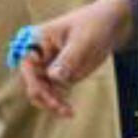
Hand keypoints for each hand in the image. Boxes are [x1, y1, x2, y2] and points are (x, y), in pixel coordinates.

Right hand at [17, 0, 133, 117]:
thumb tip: (53, 77)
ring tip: (68, 113)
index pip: (27, 65)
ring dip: (51, 103)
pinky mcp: (59, 75)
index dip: (33, 81)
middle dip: (43, 97)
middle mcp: (39, 55)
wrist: (110, 24)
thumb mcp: (83, 41)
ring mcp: (49, 66)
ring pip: (41, 91)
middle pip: (32, 81)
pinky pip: (53, 93)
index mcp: (37, 40)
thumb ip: (68, 59)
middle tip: (60, 108)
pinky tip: (70, 111)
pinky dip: (58, 103)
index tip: (47, 95)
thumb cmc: (94, 25)